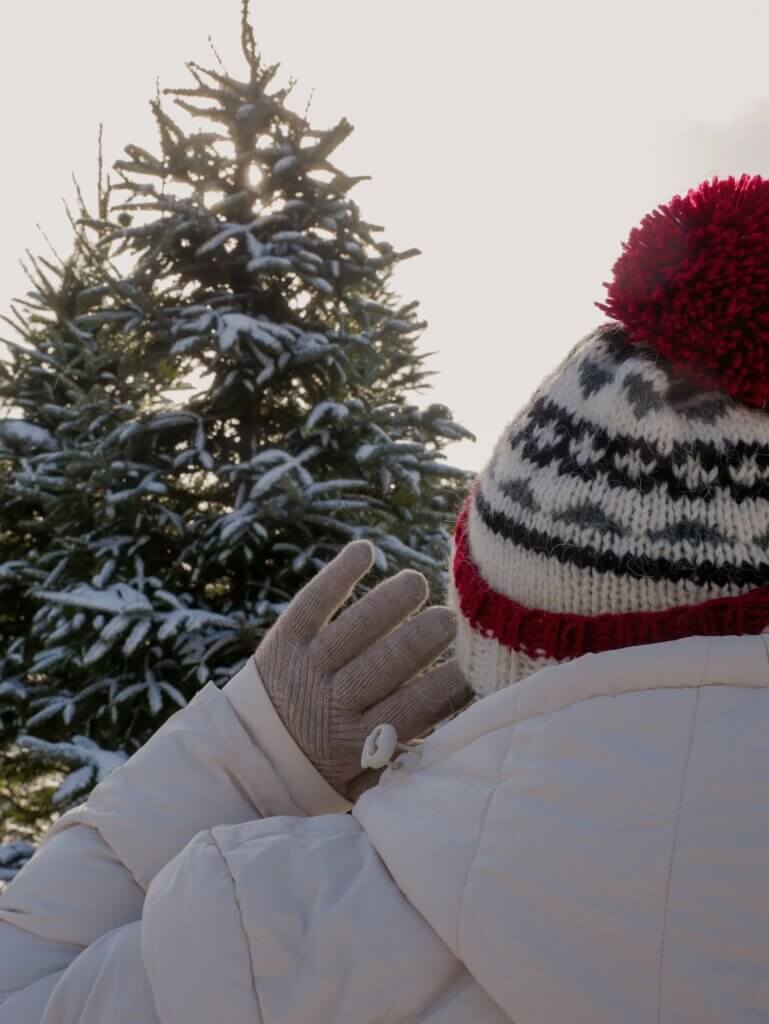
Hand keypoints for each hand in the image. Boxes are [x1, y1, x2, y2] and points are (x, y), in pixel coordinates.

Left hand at [254, 540, 471, 801]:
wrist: (247, 758)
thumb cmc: (321, 770)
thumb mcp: (359, 783)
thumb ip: (402, 764)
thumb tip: (456, 733)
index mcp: (357, 743)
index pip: (415, 706)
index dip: (450, 683)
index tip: (473, 666)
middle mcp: (332, 703)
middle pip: (388, 662)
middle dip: (425, 637)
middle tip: (451, 620)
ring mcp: (305, 668)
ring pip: (355, 628)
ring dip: (390, 602)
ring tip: (417, 583)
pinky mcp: (283, 642)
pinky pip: (313, 602)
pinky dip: (339, 574)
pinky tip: (366, 550)